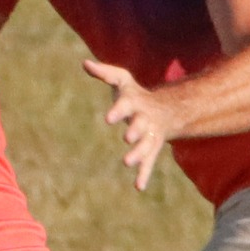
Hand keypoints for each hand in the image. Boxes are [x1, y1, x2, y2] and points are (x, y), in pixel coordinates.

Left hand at [83, 59, 174, 190]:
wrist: (165, 110)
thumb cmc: (136, 95)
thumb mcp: (122, 80)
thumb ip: (104, 73)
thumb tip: (84, 63)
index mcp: (135, 103)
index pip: (126, 105)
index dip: (118, 111)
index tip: (108, 118)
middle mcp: (144, 119)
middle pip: (140, 126)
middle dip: (135, 131)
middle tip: (126, 137)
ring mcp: (149, 135)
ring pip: (145, 146)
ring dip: (137, 154)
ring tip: (126, 162)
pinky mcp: (151, 149)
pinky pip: (149, 162)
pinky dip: (144, 174)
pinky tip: (138, 187)